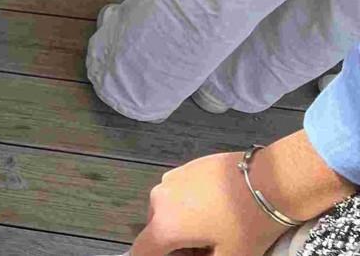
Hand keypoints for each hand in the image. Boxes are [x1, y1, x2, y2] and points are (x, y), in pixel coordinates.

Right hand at [130, 152, 285, 255]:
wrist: (269, 180)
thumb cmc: (247, 224)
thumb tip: (197, 255)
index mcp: (164, 226)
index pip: (143, 250)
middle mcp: (159, 199)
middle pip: (156, 230)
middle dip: (174, 244)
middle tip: (204, 250)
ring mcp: (171, 179)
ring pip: (167, 210)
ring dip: (181, 223)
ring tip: (212, 228)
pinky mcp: (185, 167)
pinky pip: (178, 193)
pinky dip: (188, 205)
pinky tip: (216, 206)